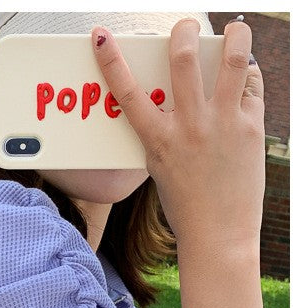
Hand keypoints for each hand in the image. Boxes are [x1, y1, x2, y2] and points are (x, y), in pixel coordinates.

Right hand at [92, 19, 265, 251]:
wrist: (217, 234)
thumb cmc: (185, 204)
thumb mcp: (160, 167)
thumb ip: (162, 132)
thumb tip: (172, 97)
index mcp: (158, 139)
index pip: (127, 92)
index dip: (111, 60)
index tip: (102, 36)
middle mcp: (189, 127)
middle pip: (183, 60)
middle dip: (183, 32)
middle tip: (185, 27)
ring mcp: (223, 124)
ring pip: (233, 59)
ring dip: (235, 36)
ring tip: (235, 29)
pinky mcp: (251, 127)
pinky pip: (253, 86)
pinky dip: (249, 76)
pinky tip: (245, 77)